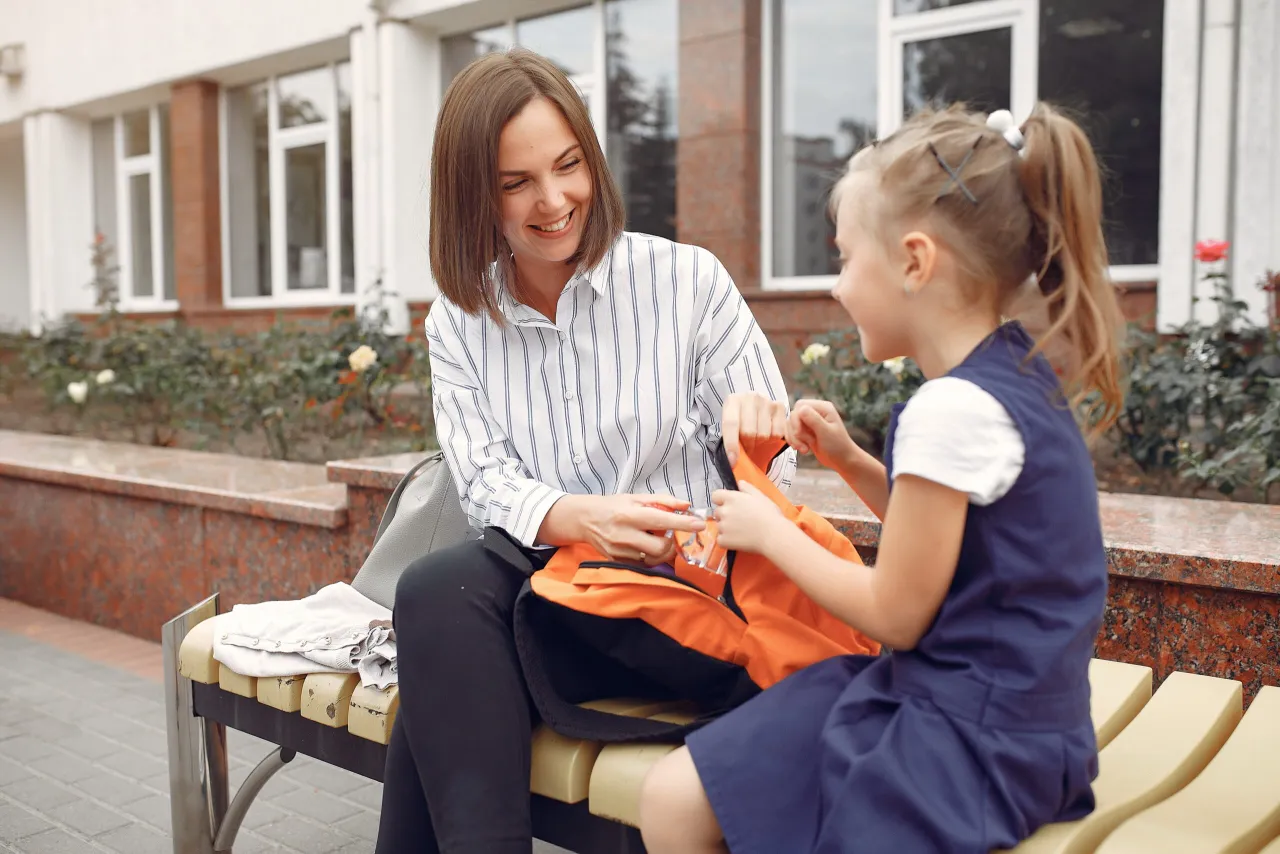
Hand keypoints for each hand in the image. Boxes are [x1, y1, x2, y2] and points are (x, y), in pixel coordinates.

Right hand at [579, 494, 705, 566]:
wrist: (585, 519)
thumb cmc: (613, 506)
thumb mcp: (636, 498)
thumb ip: (663, 500)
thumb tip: (686, 505)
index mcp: (629, 515)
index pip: (661, 520)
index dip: (682, 523)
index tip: (699, 524)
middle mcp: (624, 535)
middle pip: (659, 548)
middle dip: (671, 543)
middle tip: (670, 535)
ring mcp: (620, 552)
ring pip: (652, 559)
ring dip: (662, 552)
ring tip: (657, 540)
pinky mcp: (618, 562)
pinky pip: (643, 564)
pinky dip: (650, 557)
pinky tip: (645, 546)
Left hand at [710, 483, 786, 554]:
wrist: (772, 534)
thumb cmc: (769, 514)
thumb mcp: (760, 496)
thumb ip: (747, 487)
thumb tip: (739, 483)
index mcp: (731, 498)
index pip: (715, 496)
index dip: (722, 500)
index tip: (730, 505)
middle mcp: (724, 511)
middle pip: (717, 512)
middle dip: (725, 515)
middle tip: (739, 520)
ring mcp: (722, 526)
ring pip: (719, 526)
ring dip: (726, 528)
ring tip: (742, 531)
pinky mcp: (723, 540)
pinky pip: (720, 539)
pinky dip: (726, 540)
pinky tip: (738, 540)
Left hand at [721, 392, 787, 465]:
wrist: (752, 404)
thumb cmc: (740, 418)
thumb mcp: (730, 424)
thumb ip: (730, 438)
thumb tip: (734, 461)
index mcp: (732, 401)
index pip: (731, 424)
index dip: (731, 445)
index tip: (733, 461)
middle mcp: (750, 398)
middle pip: (749, 432)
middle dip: (747, 444)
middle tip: (747, 445)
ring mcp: (766, 401)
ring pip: (764, 435)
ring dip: (760, 442)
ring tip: (756, 438)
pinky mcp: (780, 406)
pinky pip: (778, 433)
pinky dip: (773, 438)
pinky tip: (767, 432)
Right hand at [786, 399, 858, 471]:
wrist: (842, 460)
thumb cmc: (838, 446)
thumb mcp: (826, 432)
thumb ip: (813, 419)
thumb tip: (799, 408)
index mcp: (823, 408)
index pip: (800, 405)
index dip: (796, 419)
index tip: (799, 433)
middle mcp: (815, 412)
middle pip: (793, 415)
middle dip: (795, 431)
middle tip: (805, 443)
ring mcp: (809, 422)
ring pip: (790, 425)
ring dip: (794, 438)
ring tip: (805, 449)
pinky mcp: (806, 431)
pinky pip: (791, 432)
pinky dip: (794, 442)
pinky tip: (803, 449)